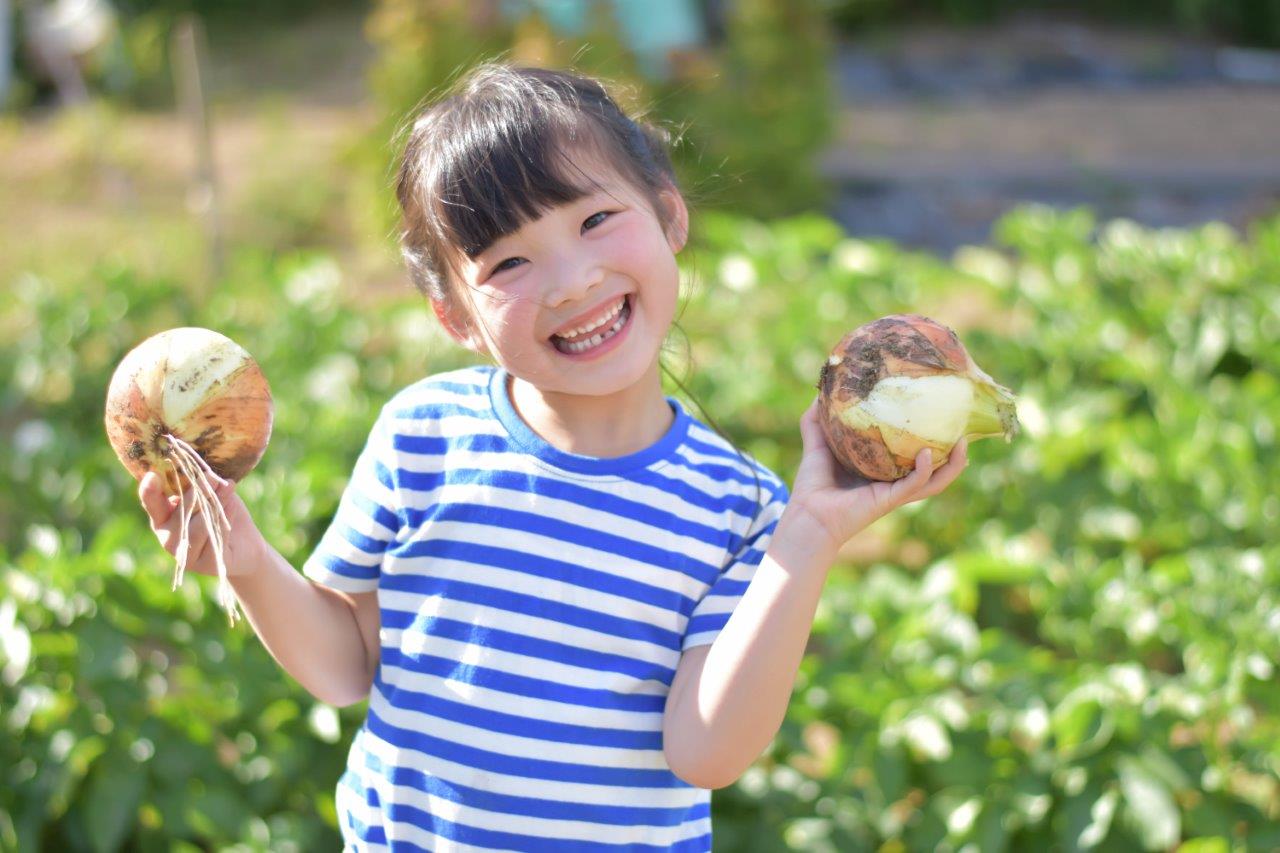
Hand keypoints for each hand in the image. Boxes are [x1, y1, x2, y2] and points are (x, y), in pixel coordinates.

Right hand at [138, 470, 261, 577]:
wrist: (245, 545)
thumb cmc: (222, 513)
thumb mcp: (209, 494)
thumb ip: (200, 486)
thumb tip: (204, 474)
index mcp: (162, 518)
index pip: (151, 503)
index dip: (149, 491)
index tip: (152, 476)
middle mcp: (168, 537)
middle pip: (182, 510)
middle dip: (199, 490)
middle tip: (214, 476)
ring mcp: (185, 554)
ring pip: (200, 523)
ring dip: (216, 501)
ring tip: (229, 486)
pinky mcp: (206, 564)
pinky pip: (216, 535)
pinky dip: (226, 516)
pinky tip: (232, 505)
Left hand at [785, 396, 969, 555]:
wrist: (806, 513)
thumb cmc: (812, 485)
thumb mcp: (817, 445)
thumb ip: (817, 421)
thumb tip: (819, 393)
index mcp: (883, 470)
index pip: (915, 456)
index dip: (933, 441)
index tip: (945, 419)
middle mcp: (894, 482)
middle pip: (936, 469)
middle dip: (954, 454)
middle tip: (965, 431)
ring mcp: (894, 493)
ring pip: (935, 481)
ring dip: (953, 465)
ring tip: (963, 444)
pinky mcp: (889, 500)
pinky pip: (915, 485)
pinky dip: (925, 470)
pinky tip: (929, 454)